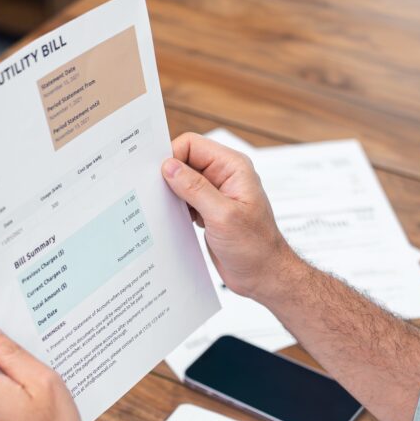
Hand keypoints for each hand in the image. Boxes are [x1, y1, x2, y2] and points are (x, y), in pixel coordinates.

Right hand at [162, 133, 302, 301]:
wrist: (264, 275)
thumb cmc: (255, 247)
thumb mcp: (222, 216)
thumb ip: (194, 188)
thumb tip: (169, 167)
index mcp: (232, 167)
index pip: (192, 145)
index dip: (172, 156)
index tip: (158, 177)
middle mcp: (224, 176)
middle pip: (185, 161)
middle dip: (168, 176)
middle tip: (156, 194)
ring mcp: (216, 194)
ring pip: (182, 181)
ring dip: (171, 194)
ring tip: (167, 210)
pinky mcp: (209, 211)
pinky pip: (185, 200)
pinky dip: (176, 208)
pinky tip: (175, 221)